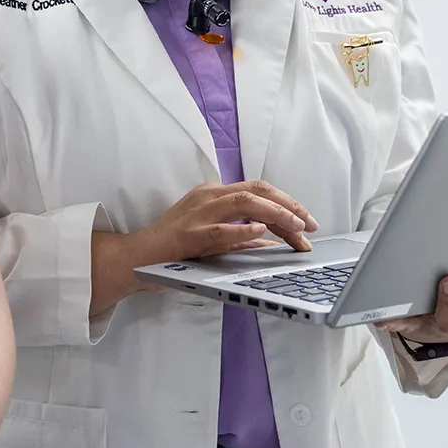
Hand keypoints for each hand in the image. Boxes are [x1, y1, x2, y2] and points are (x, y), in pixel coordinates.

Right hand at [92, 180, 319, 313]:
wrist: (137, 257)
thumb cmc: (173, 248)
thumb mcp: (213, 237)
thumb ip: (242, 239)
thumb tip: (273, 243)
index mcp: (214, 193)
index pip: (259, 189)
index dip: (288, 202)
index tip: (308, 220)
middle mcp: (209, 196)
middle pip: (258, 191)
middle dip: (290, 206)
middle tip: (311, 226)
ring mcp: (199, 214)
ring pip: (245, 203)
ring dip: (276, 215)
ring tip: (297, 229)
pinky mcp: (190, 235)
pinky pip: (221, 229)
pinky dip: (244, 230)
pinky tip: (262, 234)